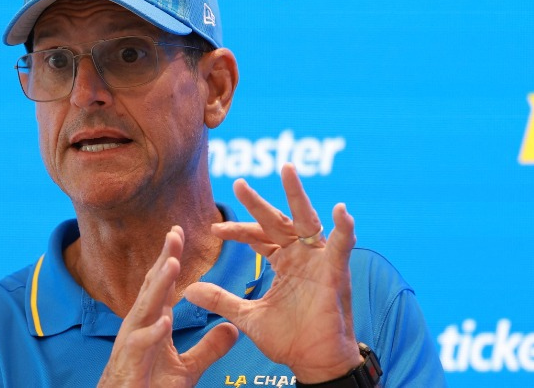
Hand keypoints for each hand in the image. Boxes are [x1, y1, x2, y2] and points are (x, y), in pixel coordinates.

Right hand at [98, 226, 238, 386]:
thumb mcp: (186, 368)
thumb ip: (208, 348)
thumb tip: (231, 330)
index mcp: (152, 323)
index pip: (162, 286)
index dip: (170, 260)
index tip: (179, 234)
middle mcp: (139, 326)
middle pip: (152, 287)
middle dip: (163, 259)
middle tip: (175, 233)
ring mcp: (132, 342)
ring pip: (145, 309)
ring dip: (159, 286)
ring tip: (173, 263)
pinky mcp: (130, 362)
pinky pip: (140, 344)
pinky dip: (152, 332)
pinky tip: (164, 319)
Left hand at [184, 164, 361, 383]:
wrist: (312, 362)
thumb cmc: (288, 339)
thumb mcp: (247, 316)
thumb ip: (221, 300)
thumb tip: (189, 290)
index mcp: (283, 262)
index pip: (257, 237)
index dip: (237, 231)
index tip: (214, 229)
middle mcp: (301, 255)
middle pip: (277, 221)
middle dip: (258, 202)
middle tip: (238, 182)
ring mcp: (319, 261)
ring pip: (307, 220)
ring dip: (298, 195)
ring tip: (288, 170)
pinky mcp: (336, 272)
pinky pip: (342, 245)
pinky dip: (344, 227)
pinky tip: (341, 209)